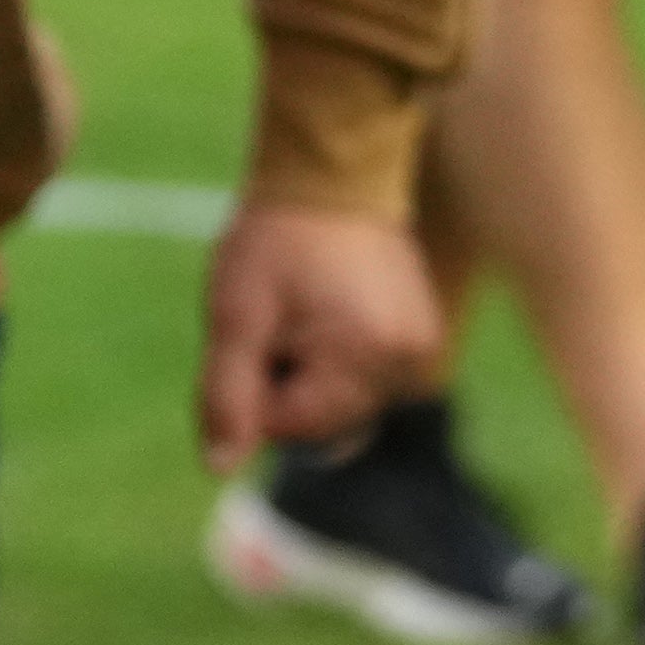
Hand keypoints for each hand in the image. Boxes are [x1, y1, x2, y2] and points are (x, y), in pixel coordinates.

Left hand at [198, 204, 438, 473]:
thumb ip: (226, 396)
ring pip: (346, 400)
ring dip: (313, 373)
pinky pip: (369, 374)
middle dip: (288, 383)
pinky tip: (327, 312)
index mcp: (367, 355)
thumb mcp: (235, 318)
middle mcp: (409, 357)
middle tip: (278, 322)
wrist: (331, 177)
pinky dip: (339, 358)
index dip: (256, 392)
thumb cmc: (275, 243)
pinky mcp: (423, 331)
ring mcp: (422, 343)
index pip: (294, 425)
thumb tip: (221, 467)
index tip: (257, 336)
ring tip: (304, 313)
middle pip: (325, 418)